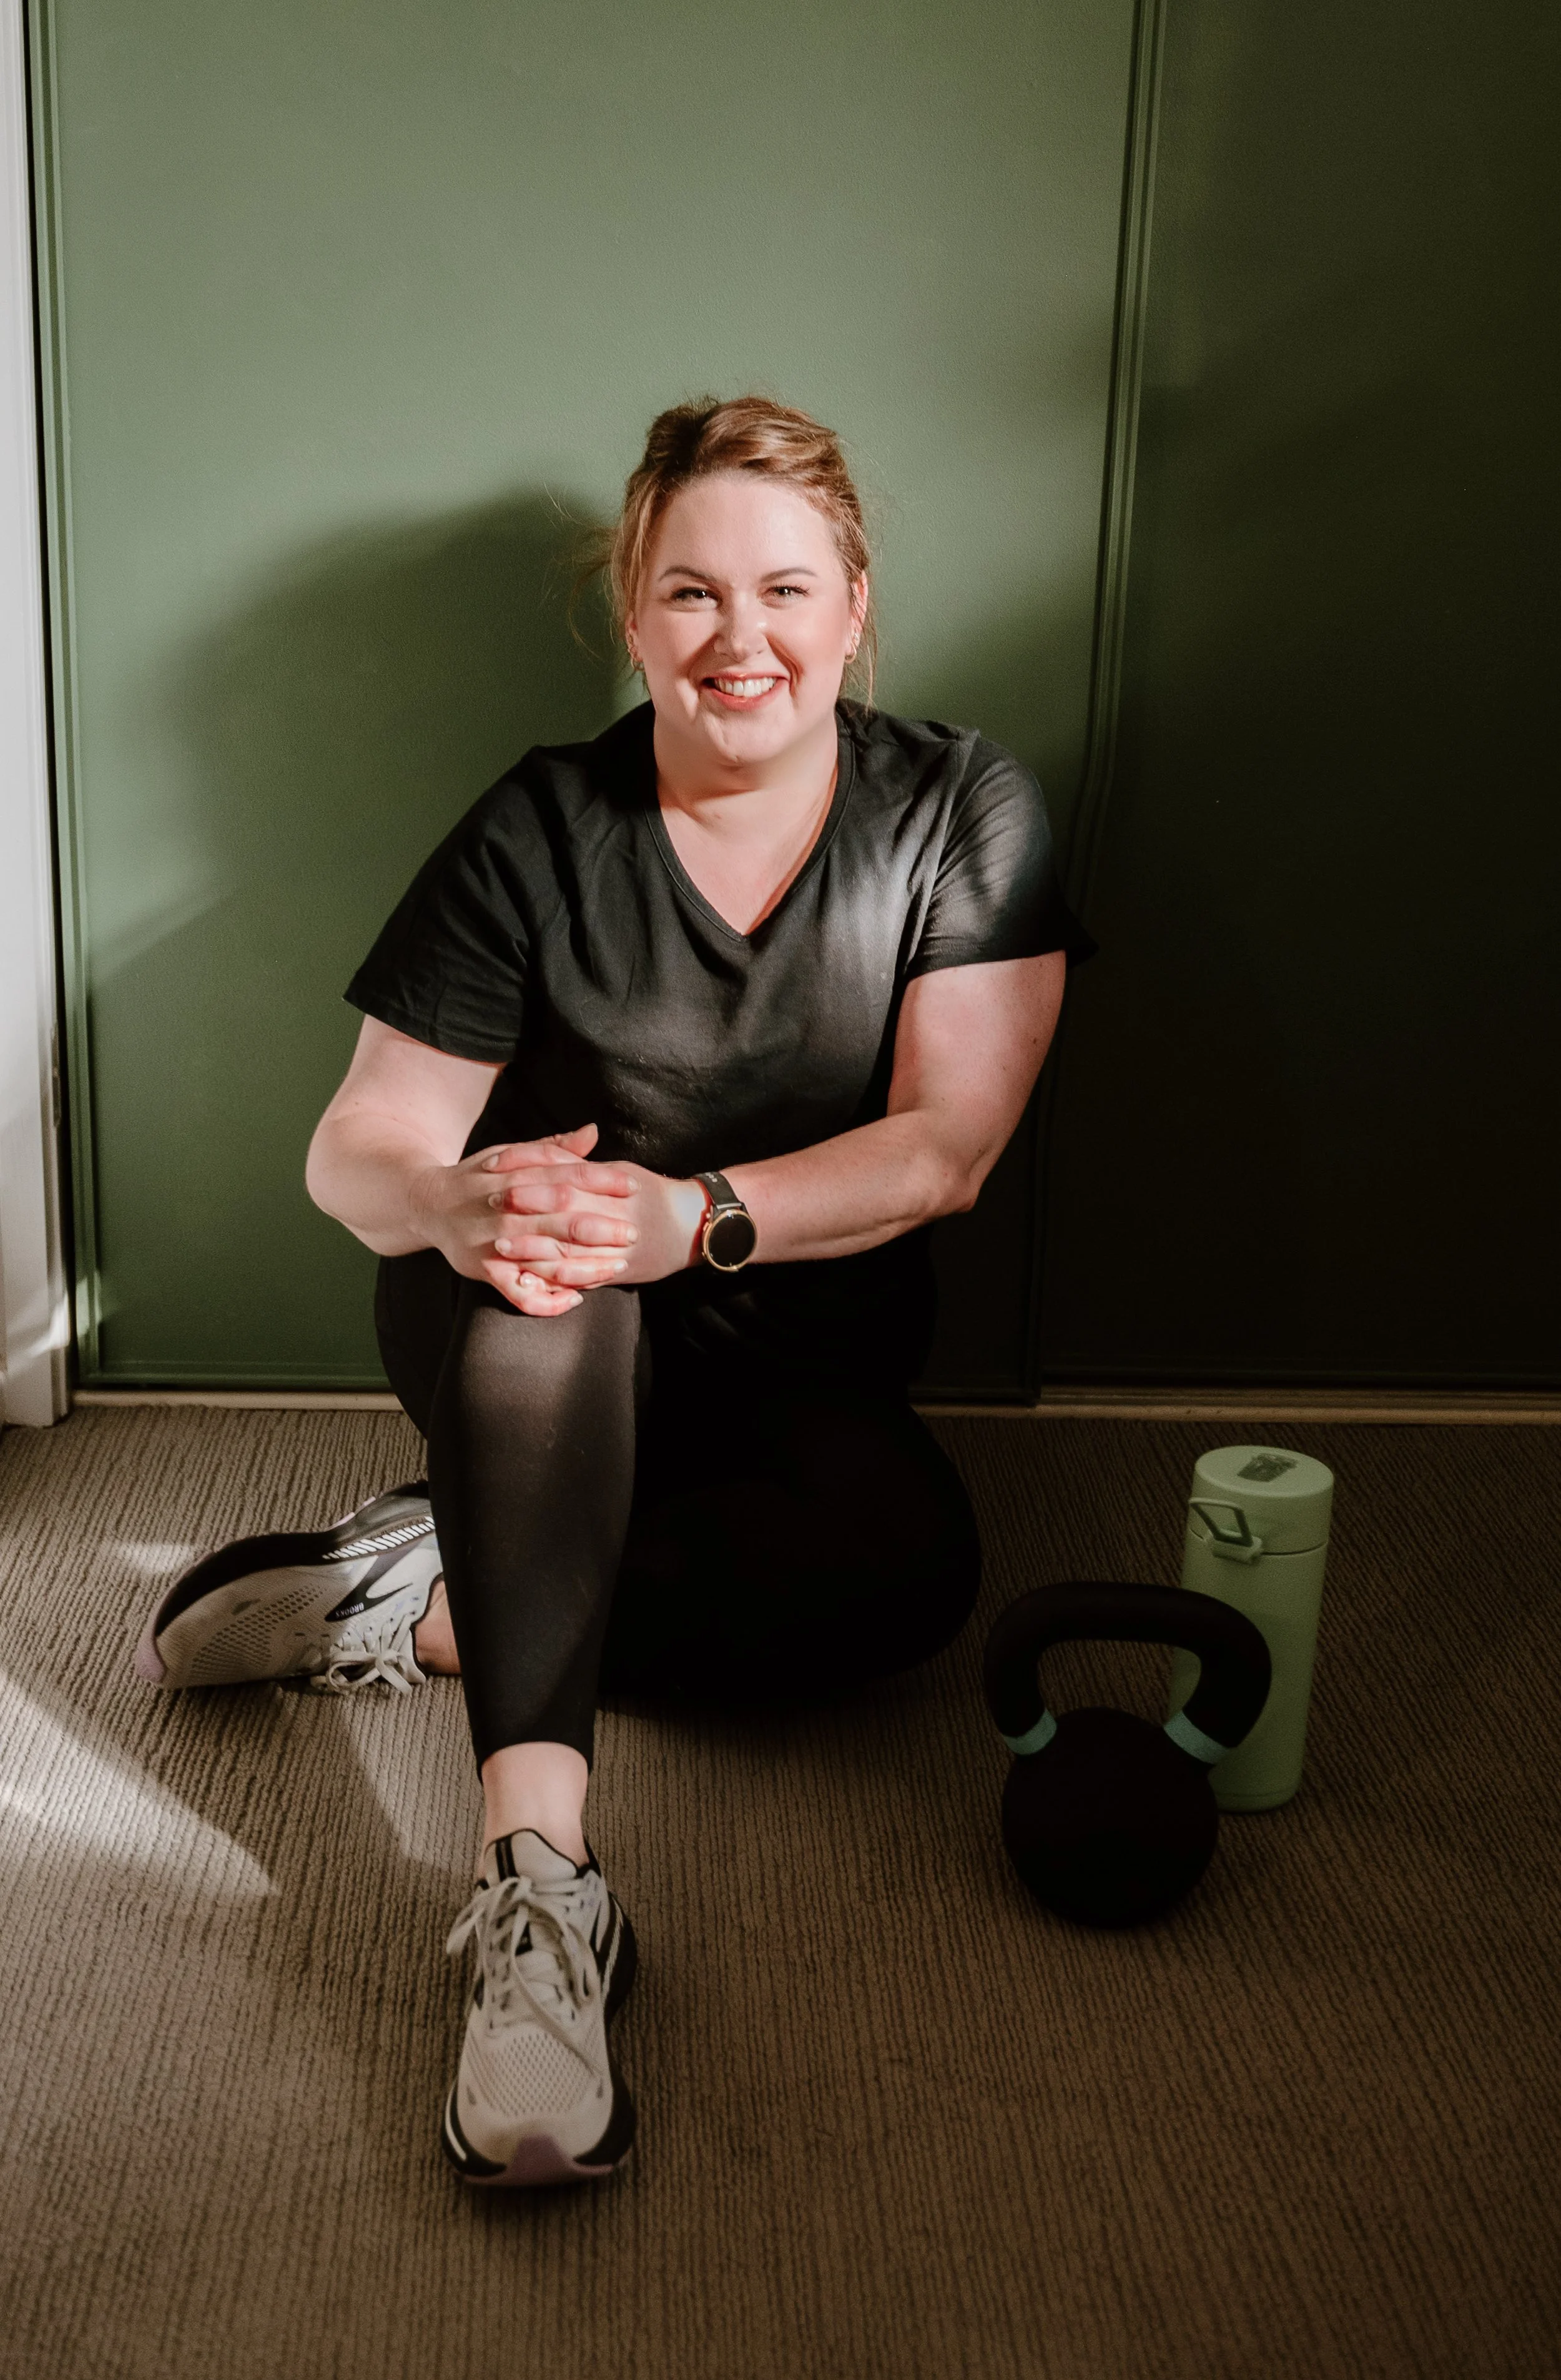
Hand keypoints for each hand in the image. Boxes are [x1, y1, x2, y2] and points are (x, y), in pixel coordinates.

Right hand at [412, 1123, 638, 1317]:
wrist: (428, 1204)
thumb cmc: (479, 1177)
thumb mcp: (511, 1154)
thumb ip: (554, 1148)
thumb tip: (593, 1131)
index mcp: (516, 1175)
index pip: (566, 1176)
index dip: (602, 1181)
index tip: (633, 1186)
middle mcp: (507, 1209)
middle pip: (561, 1217)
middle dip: (602, 1226)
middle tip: (634, 1232)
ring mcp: (495, 1242)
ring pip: (546, 1258)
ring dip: (584, 1265)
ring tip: (616, 1268)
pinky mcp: (484, 1269)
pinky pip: (519, 1293)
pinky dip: (547, 1300)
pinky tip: (574, 1300)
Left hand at [491, 1153, 710, 1296]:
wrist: (693, 1228)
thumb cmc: (654, 1195)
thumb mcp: (623, 1171)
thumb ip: (587, 1164)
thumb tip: (553, 1150)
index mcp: (616, 1187)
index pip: (568, 1178)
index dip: (533, 1177)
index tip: (502, 1173)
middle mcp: (616, 1217)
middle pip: (565, 1213)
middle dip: (526, 1211)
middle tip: (490, 1206)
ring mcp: (617, 1249)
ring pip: (570, 1251)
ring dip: (532, 1250)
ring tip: (500, 1247)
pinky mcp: (619, 1273)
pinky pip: (584, 1278)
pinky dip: (556, 1280)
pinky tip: (530, 1278)